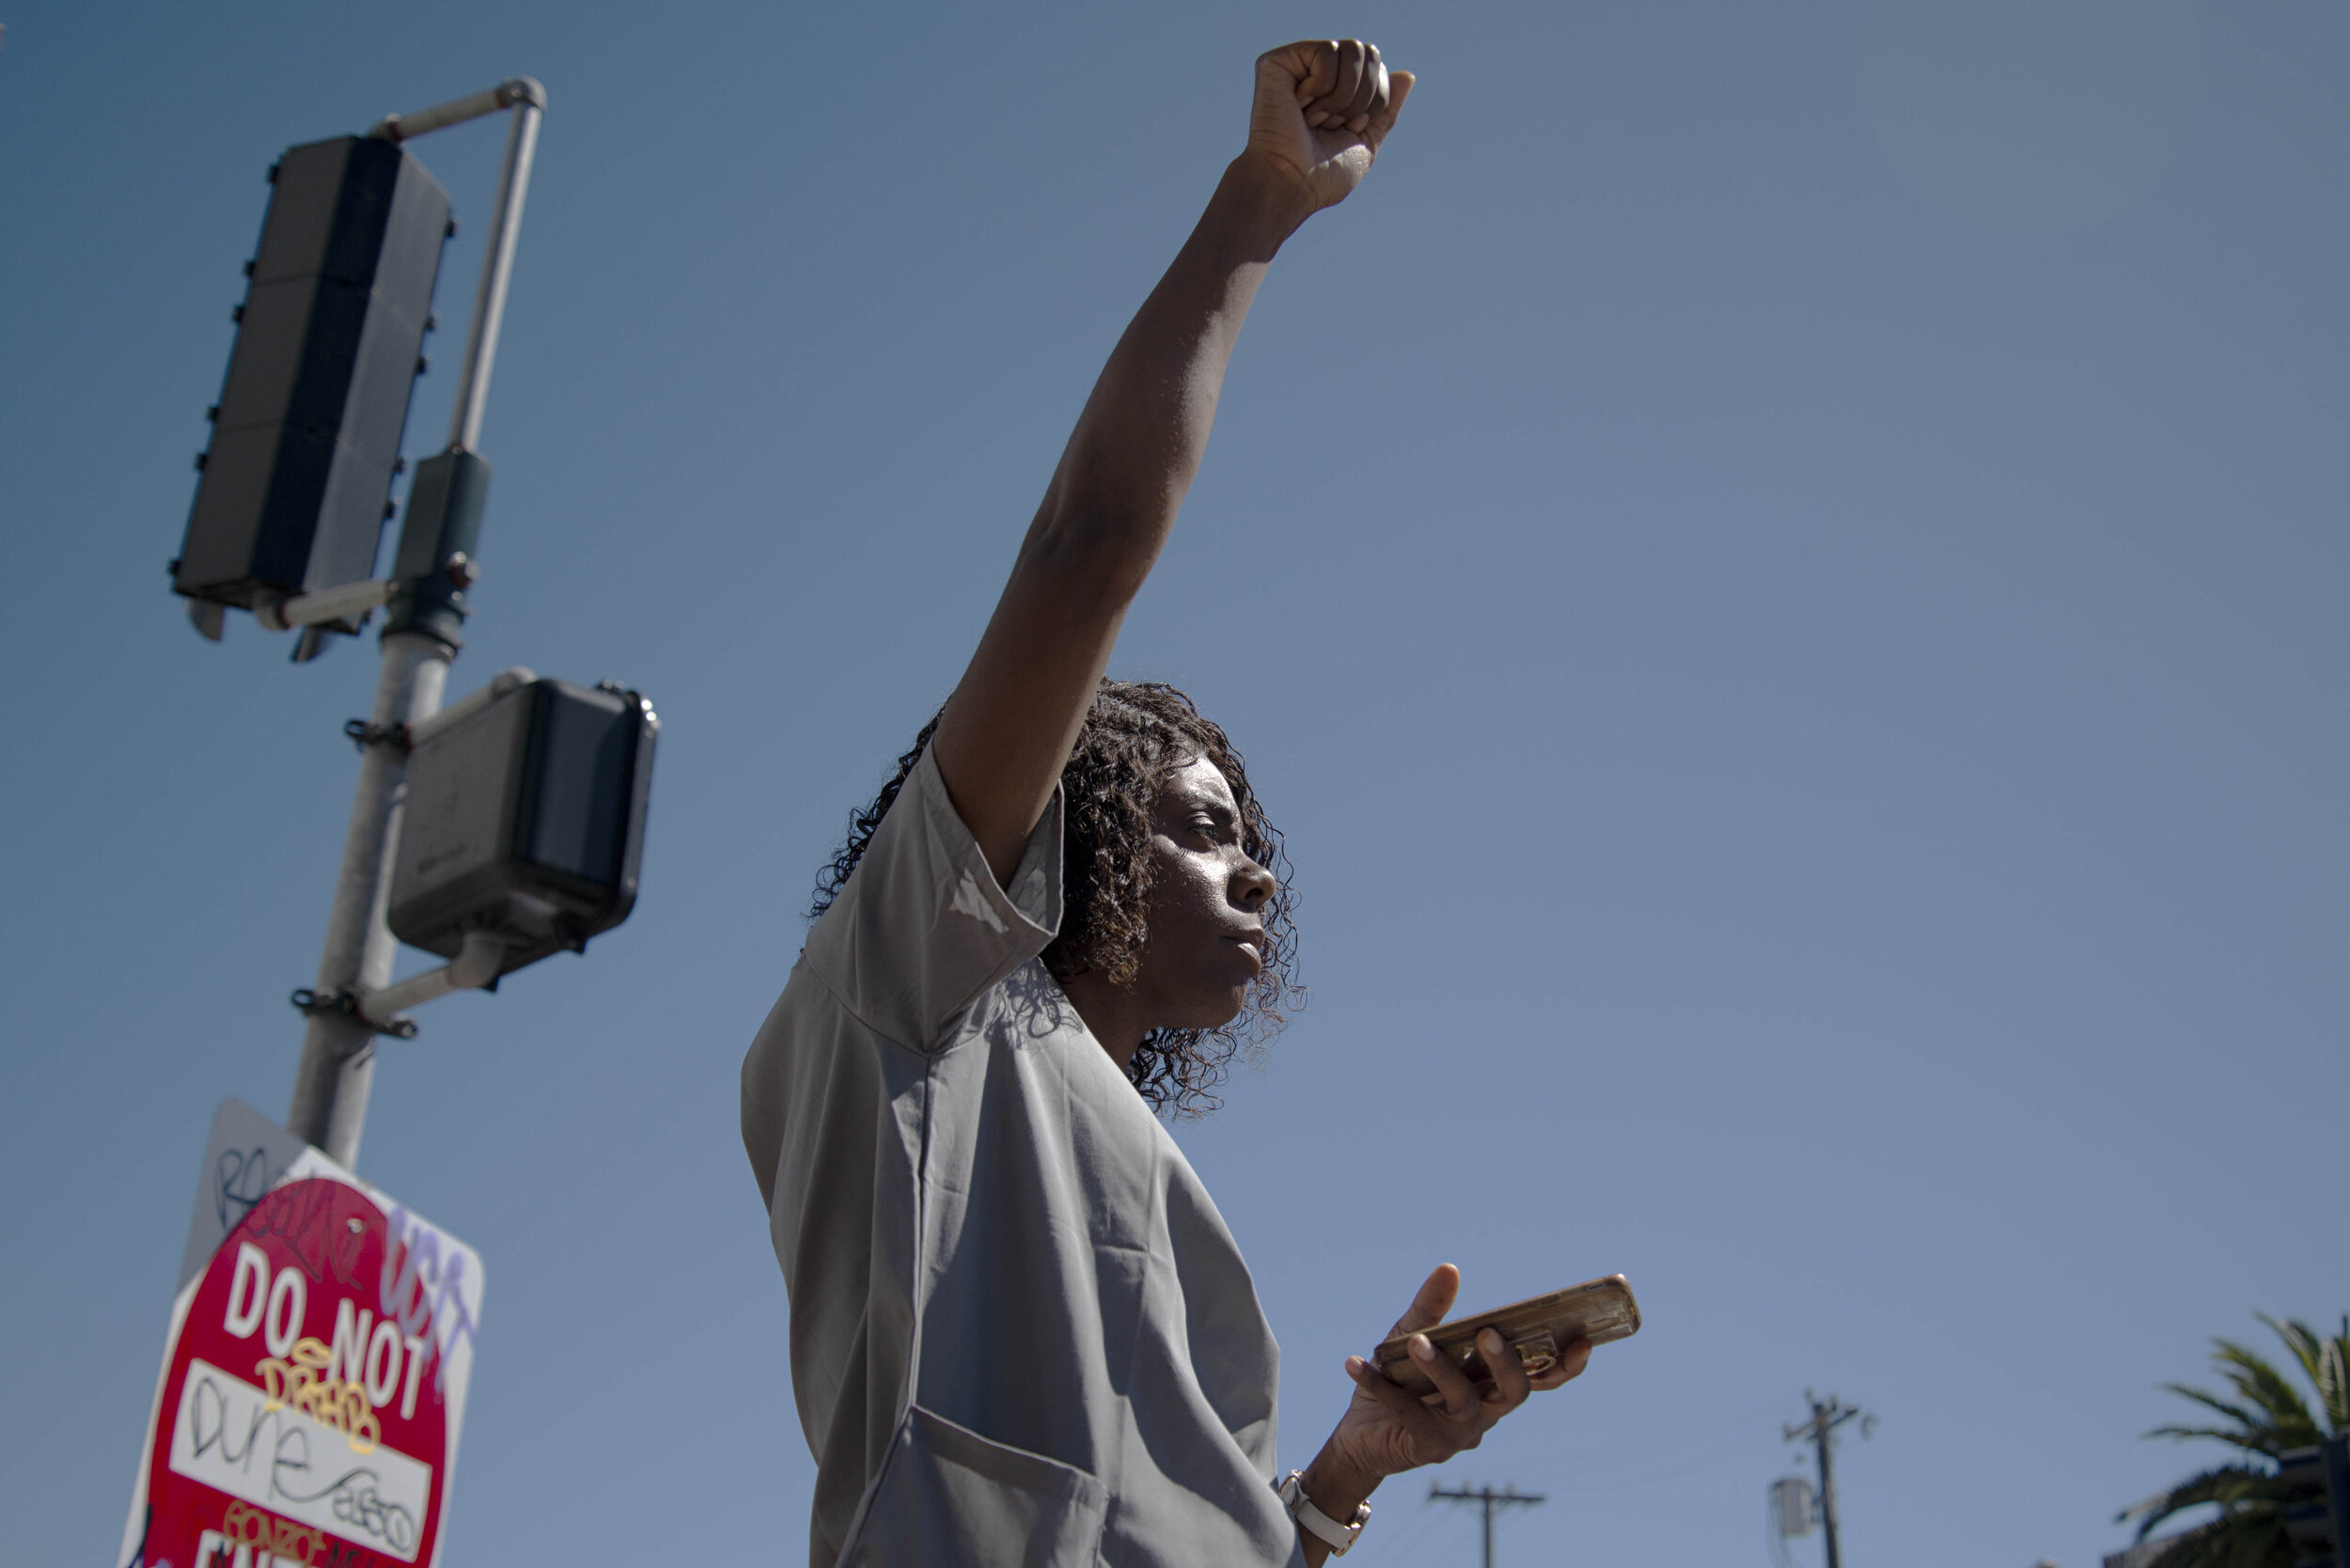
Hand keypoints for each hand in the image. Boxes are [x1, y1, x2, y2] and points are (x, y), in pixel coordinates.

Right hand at [1245, 39, 1413, 212]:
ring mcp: (1297, 65)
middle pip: (1369, 53)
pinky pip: (1327, 51)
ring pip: (1352, 50)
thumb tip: (1408, 75)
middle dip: (1362, 97)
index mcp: (1336, 90)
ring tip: (1315, 118)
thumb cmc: (1322, 176)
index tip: (1348, 129)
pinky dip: (1322, 87)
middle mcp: (1316, 73)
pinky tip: (1299, 106)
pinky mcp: (1278, 62)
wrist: (1291, 185)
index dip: (1375, 102)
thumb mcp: (1366, 143)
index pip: (1379, 68)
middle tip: (1332, 124)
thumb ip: (1387, 110)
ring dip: (1343, 95)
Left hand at [1321, 1264, 1591, 1483]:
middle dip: (1505, 1362)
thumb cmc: (1399, 1380)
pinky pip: (1408, 1414)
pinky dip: (1380, 1385)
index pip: (1541, 1376)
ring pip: (1465, 1403)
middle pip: (1514, 1391)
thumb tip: (1449, 1268)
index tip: (1583, 1338)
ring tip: (1416, 1342)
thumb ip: (1432, 1308)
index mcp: (1492, 1382)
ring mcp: (1460, 1433)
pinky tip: (1356, 1363)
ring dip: (1441, 1370)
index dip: (1566, 1363)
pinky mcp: (1427, 1448)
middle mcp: (1486, 1410)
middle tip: (1488, 1333)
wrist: (1360, 1434)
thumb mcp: (1412, 1335)